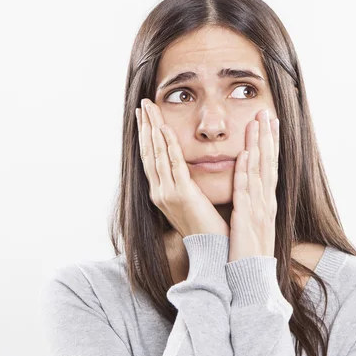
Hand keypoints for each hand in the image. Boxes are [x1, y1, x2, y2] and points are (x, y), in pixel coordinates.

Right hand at [137, 99, 229, 238]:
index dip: (146, 136)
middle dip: (145, 127)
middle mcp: (159, 193)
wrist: (212, 251)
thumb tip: (185, 172)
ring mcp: (168, 194)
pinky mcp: (182, 195)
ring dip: (153, 129)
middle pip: (148, 153)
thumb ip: (185, 186)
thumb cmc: (206, 229)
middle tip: (143, 104)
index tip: (144, 117)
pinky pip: (173, 165)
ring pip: (157, 155)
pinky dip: (168, 146)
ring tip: (149, 109)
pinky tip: (165, 129)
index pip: (150, 159)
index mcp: (161, 194)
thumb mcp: (191, 203)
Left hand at [228, 109, 279, 262]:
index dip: (270, 145)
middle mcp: (267, 203)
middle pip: (269, 164)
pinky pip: (247, 191)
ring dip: (260, 145)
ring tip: (259, 122)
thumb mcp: (252, 227)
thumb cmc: (250, 255)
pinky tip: (247, 154)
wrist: (253, 280)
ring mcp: (259, 210)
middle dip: (268, 136)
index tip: (269, 123)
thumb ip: (252, 208)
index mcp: (267, 204)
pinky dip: (247, 172)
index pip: (270, 168)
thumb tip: (249, 195)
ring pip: (260, 171)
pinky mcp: (247, 219)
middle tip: (267, 111)